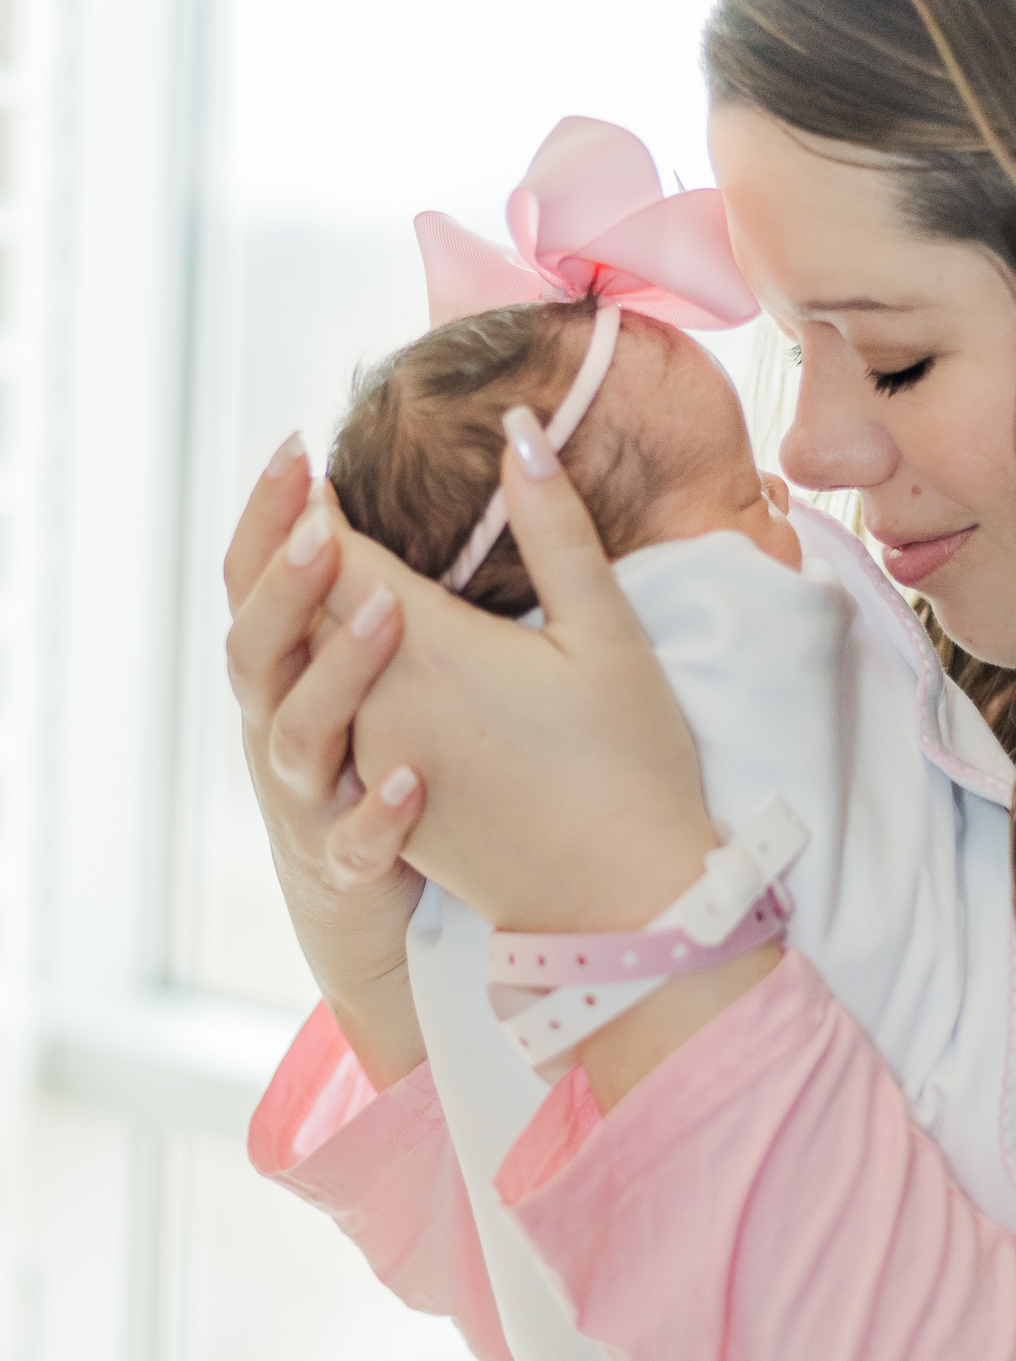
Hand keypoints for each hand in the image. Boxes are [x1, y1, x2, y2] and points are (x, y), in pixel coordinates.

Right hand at [223, 438, 427, 1087]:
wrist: (366, 912)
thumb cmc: (367, 769)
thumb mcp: (356, 678)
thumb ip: (358, 598)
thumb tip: (362, 495)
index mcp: (285, 677)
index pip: (255, 584)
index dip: (266, 521)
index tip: (295, 448)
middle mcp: (277, 733)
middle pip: (257, 651)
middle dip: (287, 585)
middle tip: (328, 525)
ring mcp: (305, 803)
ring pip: (297, 737)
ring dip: (339, 673)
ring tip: (386, 616)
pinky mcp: (345, 869)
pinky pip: (353, 842)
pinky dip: (379, 813)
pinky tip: (416, 780)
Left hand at [325, 409, 780, 1107]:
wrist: (622, 906)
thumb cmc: (630, 763)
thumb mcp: (607, 633)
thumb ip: (555, 524)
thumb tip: (519, 428)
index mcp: (428, 651)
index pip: (337, 554)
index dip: (319, 501)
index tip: (316, 458)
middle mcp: (378, 706)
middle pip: (311, 607)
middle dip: (304, 547)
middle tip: (303, 490)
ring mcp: (375, 763)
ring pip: (316, 669)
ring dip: (318, 615)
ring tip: (328, 569)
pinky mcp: (388, 807)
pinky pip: (342, 721)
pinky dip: (341, 677)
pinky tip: (370, 662)